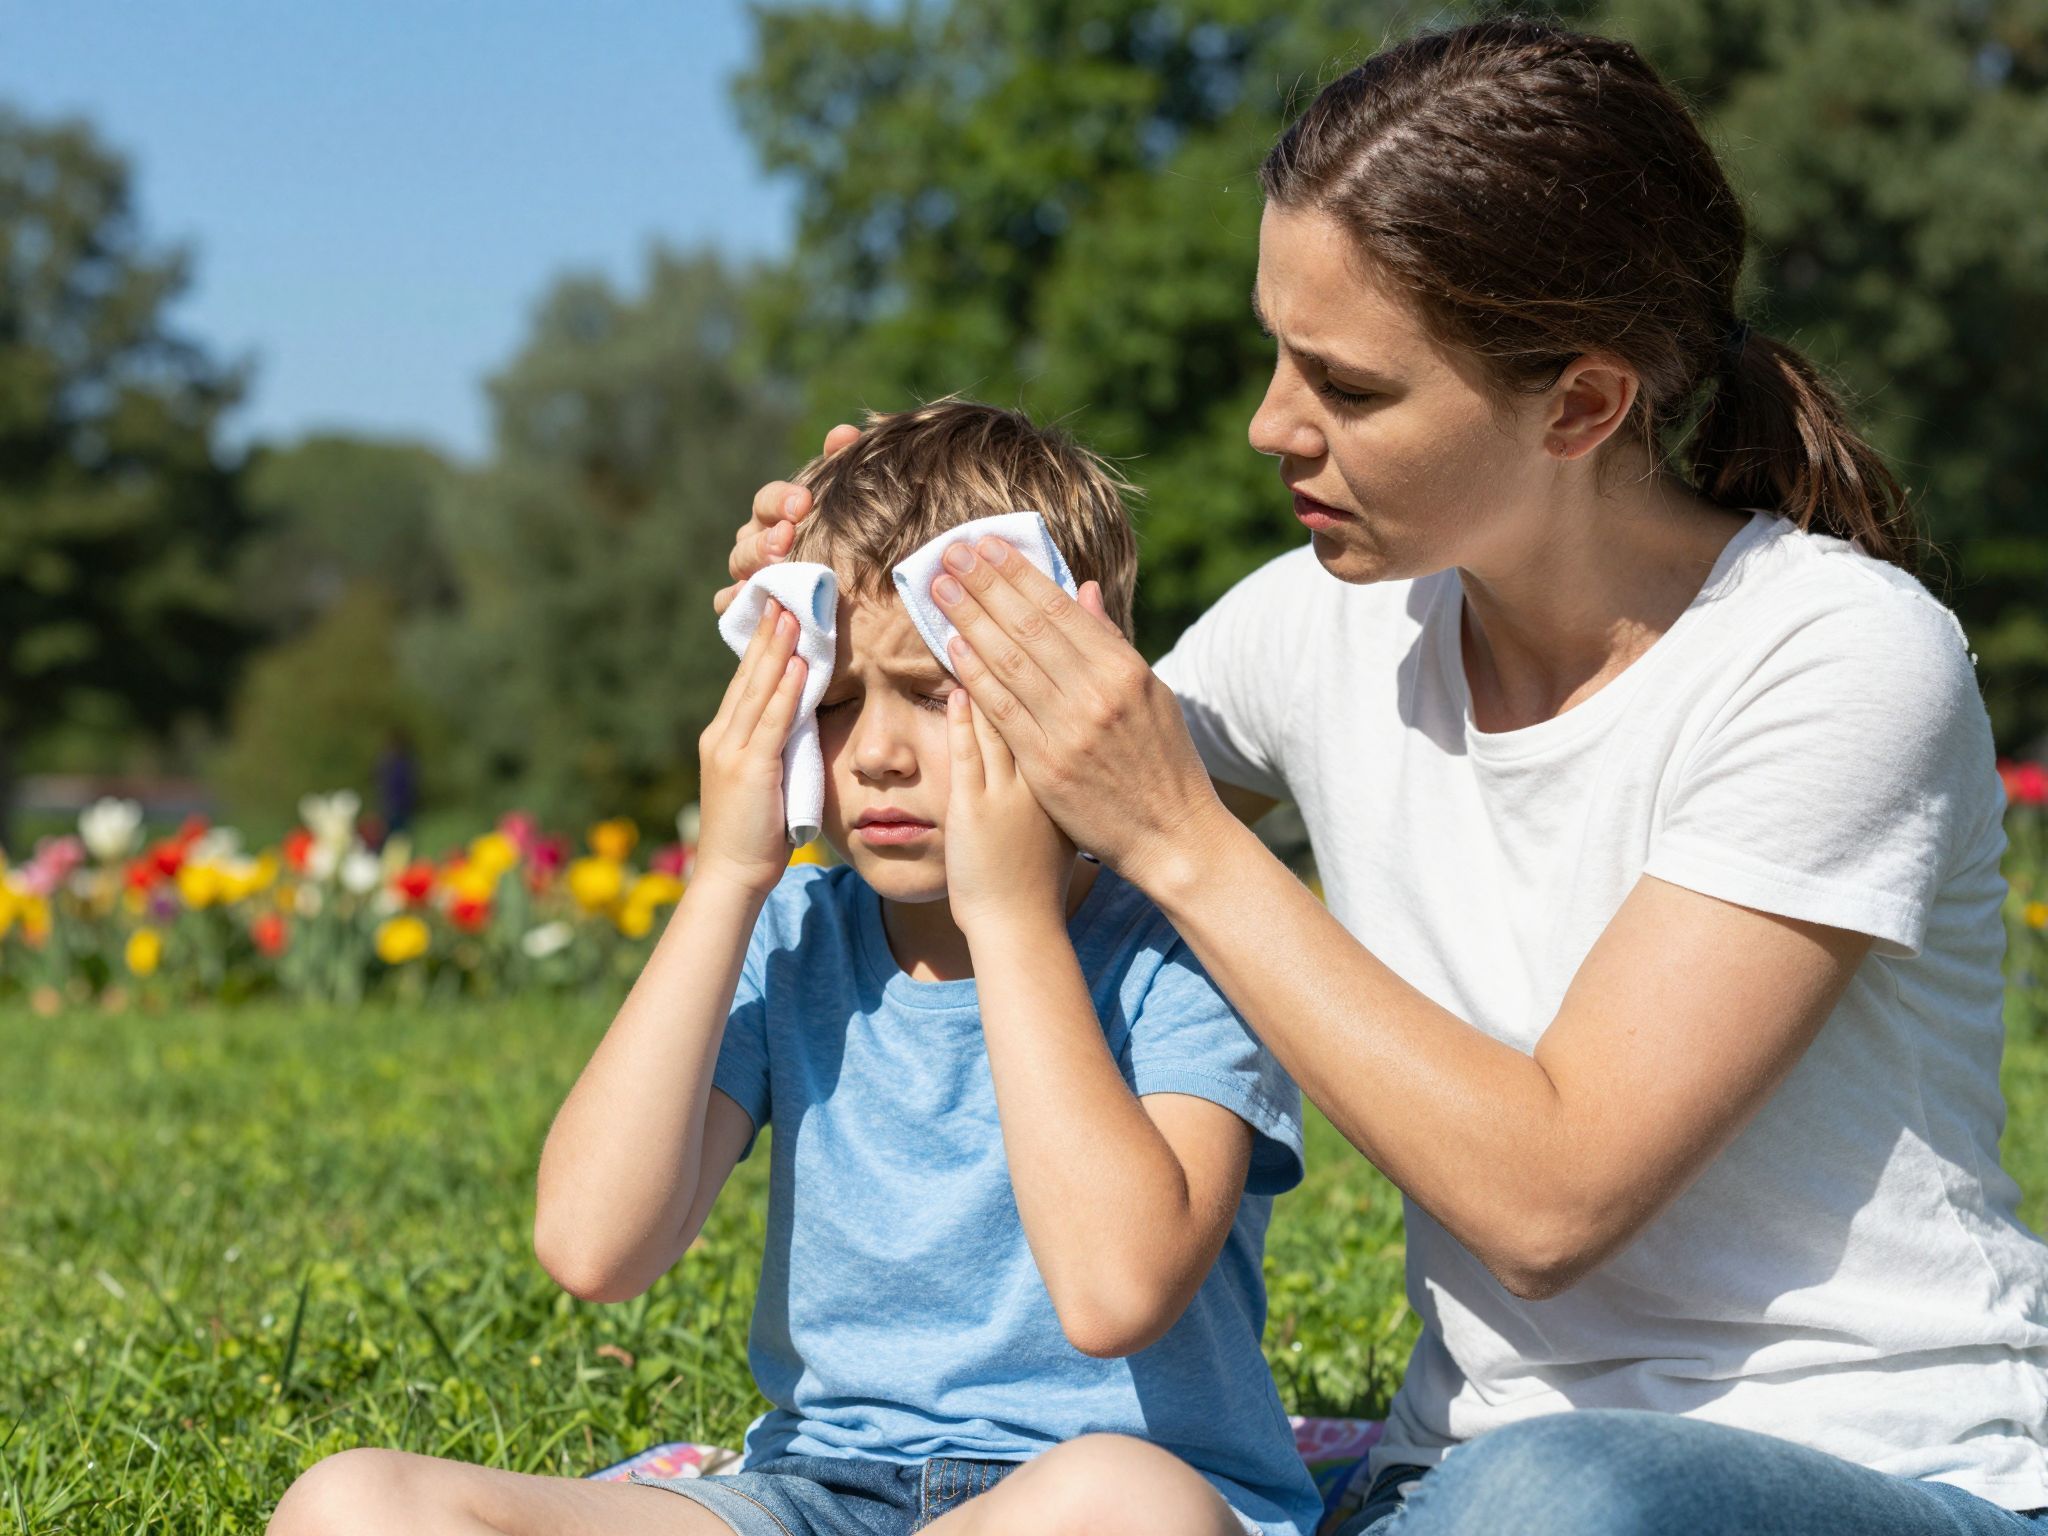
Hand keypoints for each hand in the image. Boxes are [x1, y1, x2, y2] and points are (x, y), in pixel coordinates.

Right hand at [693, 601, 807, 897]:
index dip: (761, 646)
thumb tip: (797, 720)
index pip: (744, 683)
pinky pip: (772, 722)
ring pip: (758, 690)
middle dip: (768, 634)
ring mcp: (732, 751)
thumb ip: (773, 749)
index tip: (776, 613)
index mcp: (722, 739)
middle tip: (783, 594)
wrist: (730, 876)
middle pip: (748, 675)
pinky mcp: (750, 769)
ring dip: (778, 650)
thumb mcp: (761, 783)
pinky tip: (800, 665)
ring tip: (793, 614)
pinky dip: (786, 691)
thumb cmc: (753, 836)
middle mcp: (721, 737)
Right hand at [711, 422, 863, 616]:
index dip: (782, 499)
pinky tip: (753, 599)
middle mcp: (757, 543)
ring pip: (739, 566)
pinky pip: (730, 605)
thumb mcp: (846, 503)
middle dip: (767, 536)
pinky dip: (735, 601)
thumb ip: (843, 468)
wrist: (854, 597)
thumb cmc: (845, 540)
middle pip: (748, 535)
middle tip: (788, 537)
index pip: (768, 501)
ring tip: (778, 566)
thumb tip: (843, 434)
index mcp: (776, 516)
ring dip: (755, 565)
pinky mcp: (748, 607)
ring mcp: (749, 575)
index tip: (805, 502)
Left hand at [930, 539, 1227, 892]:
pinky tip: (951, 646)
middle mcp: (1097, 694)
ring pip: (1008, 663)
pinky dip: (975, 675)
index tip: (987, 547)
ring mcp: (1069, 731)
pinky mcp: (1046, 768)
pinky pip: (1001, 711)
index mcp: (1125, 670)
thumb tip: (1082, 591)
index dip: (1018, 574)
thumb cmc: (1164, 762)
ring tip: (940, 590)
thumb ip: (1111, 643)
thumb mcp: (1152, 694)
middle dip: (985, 586)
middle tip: (950, 555)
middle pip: (1028, 627)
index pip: (1060, 609)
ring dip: (969, 621)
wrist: (1172, 836)